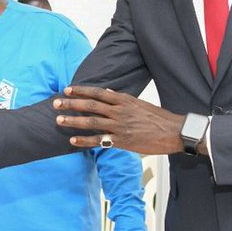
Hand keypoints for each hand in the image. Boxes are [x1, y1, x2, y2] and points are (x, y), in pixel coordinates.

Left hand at [54, 86, 191, 154]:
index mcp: (124, 100)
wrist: (174, 132)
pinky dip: (85, 141)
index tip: (68, 89)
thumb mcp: (140, 103)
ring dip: (73, 121)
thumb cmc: (158, 118)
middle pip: (91, 105)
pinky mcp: (122, 141)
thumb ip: (122, 99)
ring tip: (59, 120)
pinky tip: (72, 141)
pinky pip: (100, 140)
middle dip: (71, 104)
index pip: (98, 92)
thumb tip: (109, 92)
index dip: (81, 90)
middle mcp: (120, 111)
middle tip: (56, 103)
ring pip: (92, 122)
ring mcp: (120, 126)